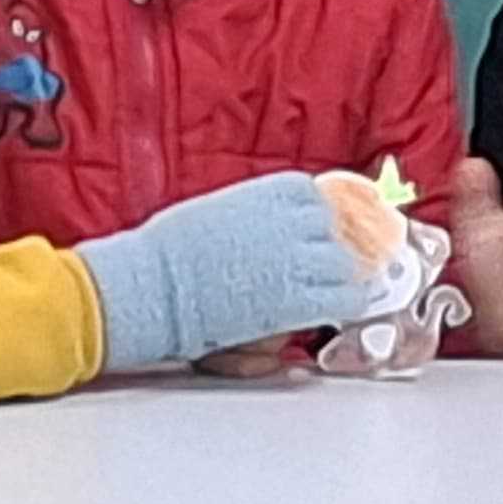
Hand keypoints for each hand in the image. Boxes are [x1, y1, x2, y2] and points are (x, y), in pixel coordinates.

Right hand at [76, 173, 379, 374]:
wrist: (154, 286)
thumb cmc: (172, 251)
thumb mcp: (221, 211)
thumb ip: (259, 215)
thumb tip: (282, 230)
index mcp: (275, 192)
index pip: (321, 199)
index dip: (319, 222)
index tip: (314, 235)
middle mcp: (294, 221)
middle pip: (340, 233)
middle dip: (332, 250)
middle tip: (320, 268)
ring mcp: (300, 260)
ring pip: (348, 267)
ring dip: (339, 279)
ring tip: (323, 292)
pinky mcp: (298, 300)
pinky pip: (345, 299)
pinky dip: (343, 305)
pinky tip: (328, 312)